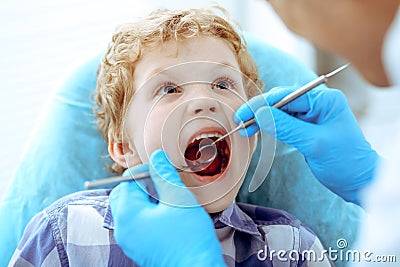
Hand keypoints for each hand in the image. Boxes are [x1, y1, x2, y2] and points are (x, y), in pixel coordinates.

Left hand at [109, 150, 226, 266]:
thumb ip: (163, 174)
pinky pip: (138, 223)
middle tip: (164, 184)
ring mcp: (130, 241)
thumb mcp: (178, 198)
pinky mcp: (140, 248)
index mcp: (128, 214)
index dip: (146, 170)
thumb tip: (156, 157)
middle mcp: (123, 229)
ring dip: (148, 198)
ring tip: (170, 198)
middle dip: (142, 185)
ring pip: (132, 208)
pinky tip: (169, 214)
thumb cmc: (189, 237)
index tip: (164, 170)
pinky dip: (149, 213)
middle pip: (124, 195)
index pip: (127, 181)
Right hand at [234, 86, 378, 204]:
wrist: (360, 182)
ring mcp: (312, 116)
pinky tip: (258, 131)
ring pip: (280, 112)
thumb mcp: (313, 143)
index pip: (286, 96)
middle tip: (240, 123)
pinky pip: (284, 123)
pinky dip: (270, 127)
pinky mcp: (307, 128)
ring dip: (262, 119)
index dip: (261, 105)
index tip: (243, 115)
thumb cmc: (345, 162)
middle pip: (281, 102)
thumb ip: (286, 126)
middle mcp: (318, 103)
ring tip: (245, 129)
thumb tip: (259, 114)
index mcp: (324, 100)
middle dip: (259, 111)